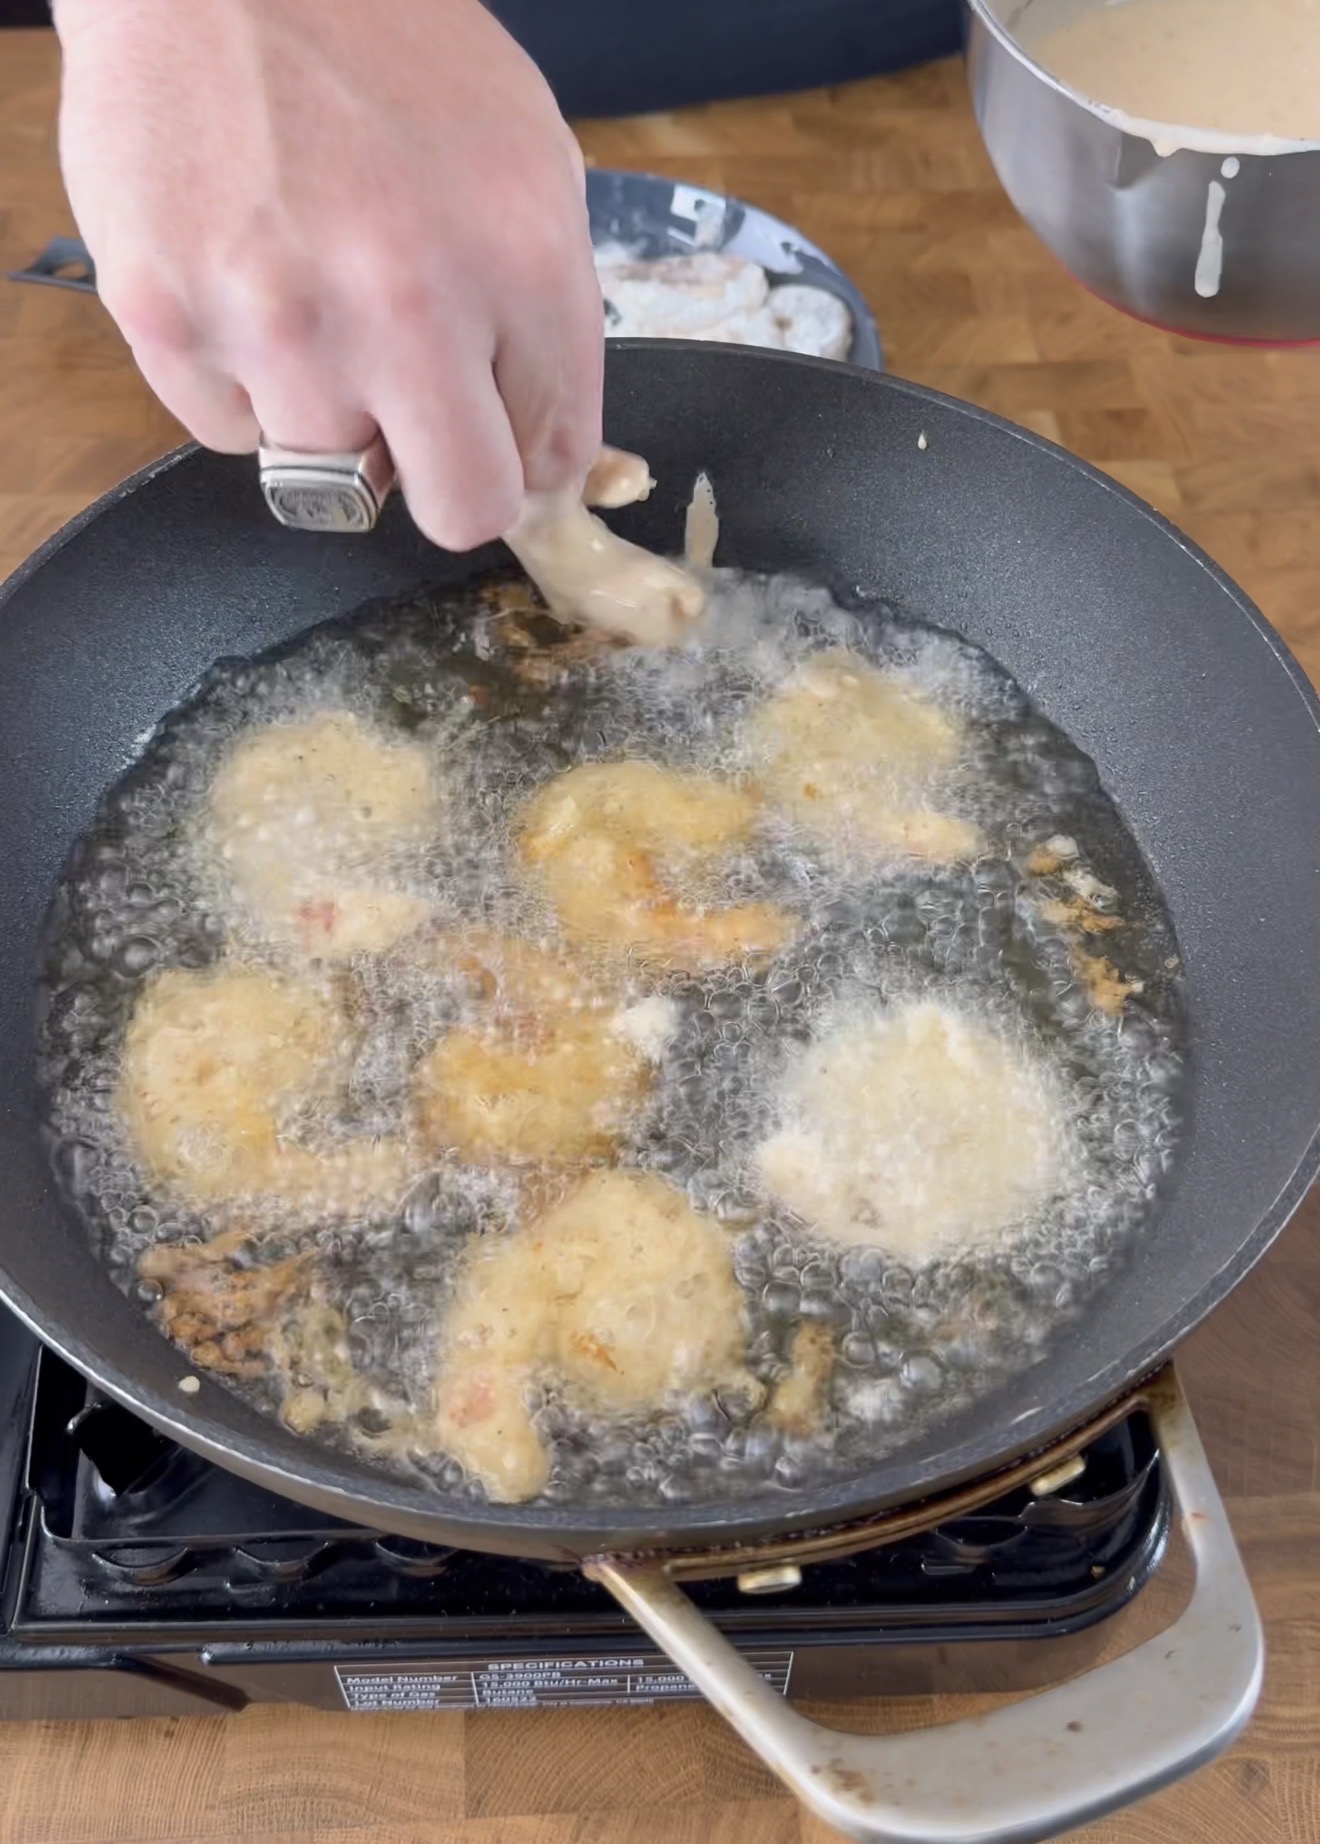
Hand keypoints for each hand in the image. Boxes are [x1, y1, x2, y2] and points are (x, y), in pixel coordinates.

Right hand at [53, 0, 604, 549]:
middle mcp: (403, 306)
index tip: (502, 439)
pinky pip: (228, 431)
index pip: (552, 454)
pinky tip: (243, 281)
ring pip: (332, 473)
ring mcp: (277, 323)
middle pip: (459, 512)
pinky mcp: (168, 321)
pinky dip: (242, 382)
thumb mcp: (527, 155)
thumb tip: (546, 455)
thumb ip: (550, 313)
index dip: (526, 458)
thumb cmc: (382, 46)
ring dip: (330, 412)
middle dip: (447, 480)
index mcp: (518, 256)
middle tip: (419, 423)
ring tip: (311, 299)